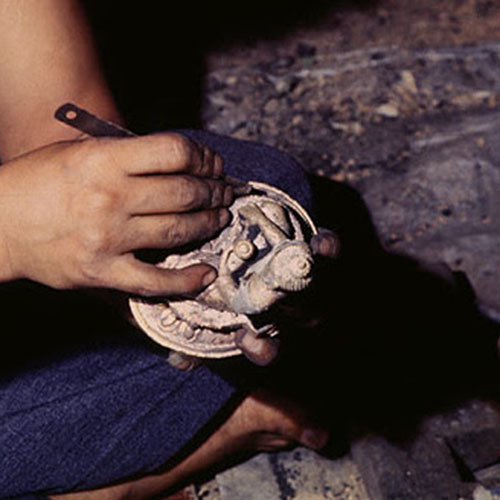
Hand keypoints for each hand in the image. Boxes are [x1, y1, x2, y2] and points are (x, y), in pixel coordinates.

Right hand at [0, 133, 232, 295]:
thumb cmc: (36, 183)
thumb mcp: (78, 152)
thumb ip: (126, 155)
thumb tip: (175, 161)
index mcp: (103, 160)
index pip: (174, 152)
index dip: (203, 157)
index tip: (212, 164)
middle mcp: (109, 197)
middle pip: (184, 192)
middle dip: (213, 191)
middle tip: (224, 193)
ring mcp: (107, 238)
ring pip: (177, 231)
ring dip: (208, 224)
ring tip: (220, 218)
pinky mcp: (102, 272)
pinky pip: (155, 281)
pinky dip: (186, 280)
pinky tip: (205, 273)